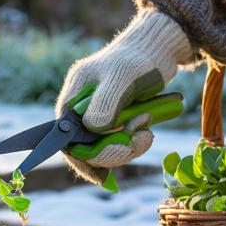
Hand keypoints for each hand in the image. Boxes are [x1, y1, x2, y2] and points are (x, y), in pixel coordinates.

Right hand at [56, 11, 192, 182]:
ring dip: (129, 145)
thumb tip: (93, 129)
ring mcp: (100, 118)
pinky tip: (147, 129)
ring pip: (107, 150)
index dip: (81, 159)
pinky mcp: (117, 123)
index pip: (66, 140)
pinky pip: (122, 144)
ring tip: (146, 128)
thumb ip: (106, 102)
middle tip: (136, 141)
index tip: (102, 173)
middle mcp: (82, 111)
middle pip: (87, 150)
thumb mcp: (122, 76)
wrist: (158, 52)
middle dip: (113, 151)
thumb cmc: (137, 57)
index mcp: (74, 99)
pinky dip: (137, 142)